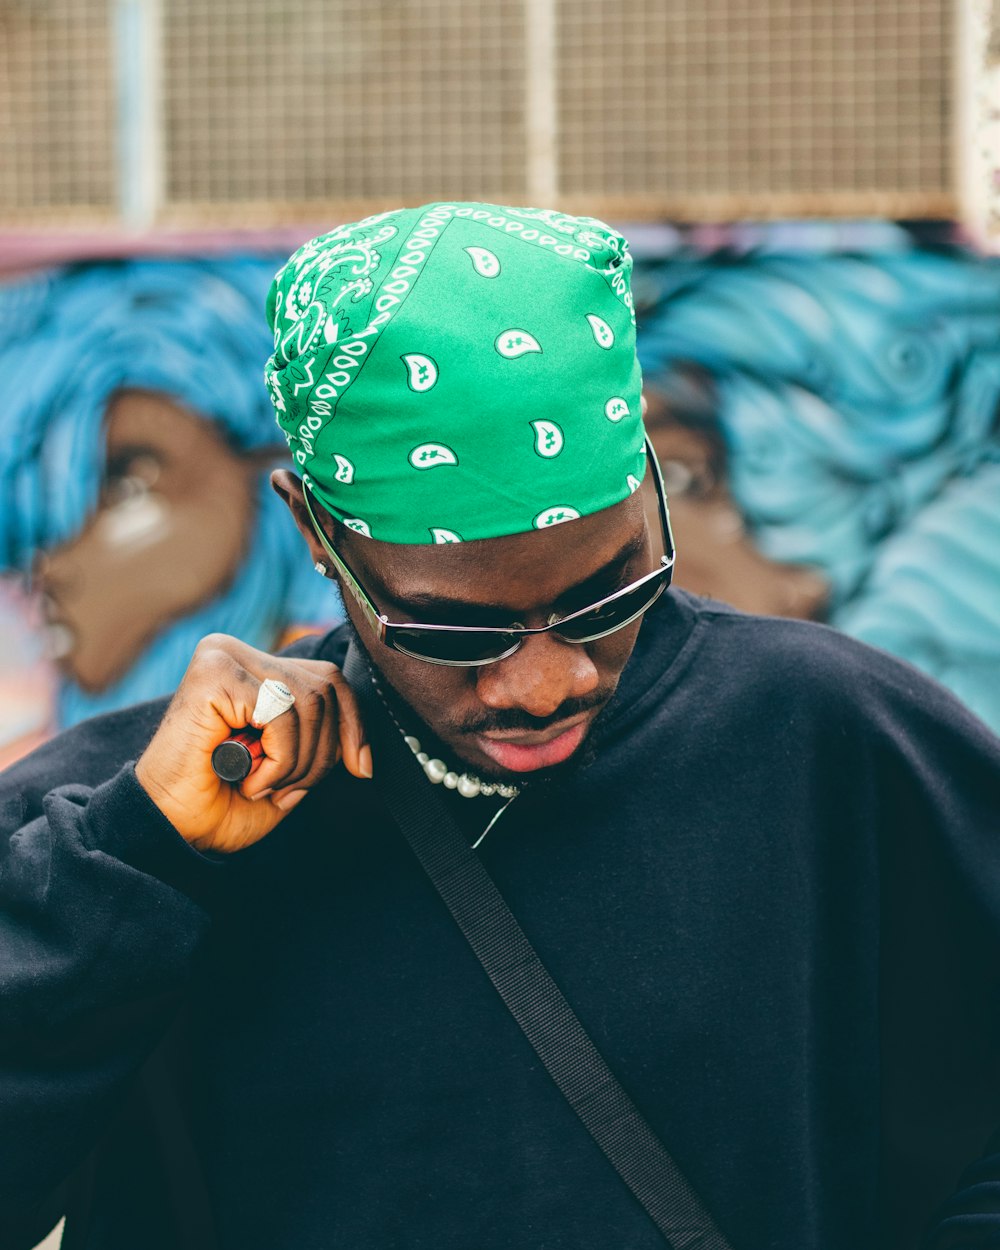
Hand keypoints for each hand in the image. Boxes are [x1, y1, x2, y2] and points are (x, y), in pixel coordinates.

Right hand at [134, 633, 369, 852]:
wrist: (171, 829)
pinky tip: (248, 778)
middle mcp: (239, 654)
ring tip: (262, 784)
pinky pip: (281, 711)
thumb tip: (362, 747)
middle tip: (286, 788)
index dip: (353, 725)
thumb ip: (319, 742)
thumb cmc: (222, 803)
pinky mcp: (213, 672)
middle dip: (320, 753)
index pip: (329, 679)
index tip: (361, 767)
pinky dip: (278, 758)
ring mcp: (224, 657)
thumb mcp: (289, 770)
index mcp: (256, 671)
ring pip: (308, 701)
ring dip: (297, 762)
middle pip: (324, 689)